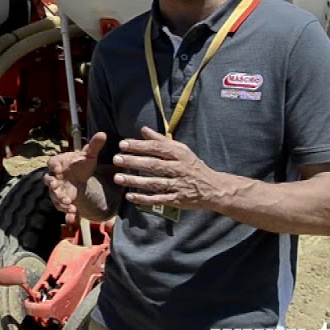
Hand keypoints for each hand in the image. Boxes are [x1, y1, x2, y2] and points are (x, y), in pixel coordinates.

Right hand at [45, 131, 107, 222]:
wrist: (80, 177)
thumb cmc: (81, 164)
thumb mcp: (89, 156)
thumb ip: (94, 146)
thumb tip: (103, 134)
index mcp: (58, 163)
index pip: (52, 163)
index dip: (54, 167)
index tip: (59, 171)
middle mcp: (54, 177)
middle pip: (50, 182)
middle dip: (55, 189)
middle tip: (63, 195)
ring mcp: (57, 190)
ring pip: (55, 197)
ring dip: (61, 203)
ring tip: (71, 208)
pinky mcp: (62, 200)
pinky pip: (61, 207)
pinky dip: (67, 214)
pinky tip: (73, 219)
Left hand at [111, 127, 225, 209]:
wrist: (213, 188)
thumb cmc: (193, 166)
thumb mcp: (181, 150)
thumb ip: (161, 140)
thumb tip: (143, 129)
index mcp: (179, 154)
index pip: (157, 148)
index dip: (139, 146)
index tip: (122, 144)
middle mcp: (179, 169)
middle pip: (154, 165)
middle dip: (134, 162)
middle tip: (116, 159)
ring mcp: (178, 185)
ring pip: (154, 183)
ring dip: (135, 181)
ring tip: (118, 178)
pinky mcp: (177, 200)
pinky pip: (158, 199)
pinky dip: (144, 199)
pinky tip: (130, 196)